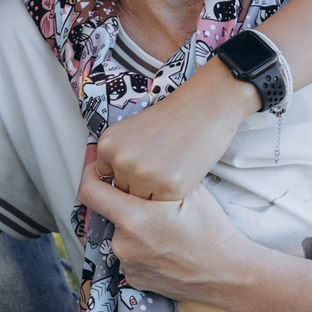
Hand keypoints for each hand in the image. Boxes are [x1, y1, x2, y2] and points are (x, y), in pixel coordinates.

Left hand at [77, 166, 259, 304]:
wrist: (229, 273)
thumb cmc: (212, 230)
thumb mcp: (188, 191)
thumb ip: (154, 177)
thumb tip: (133, 162)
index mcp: (133, 218)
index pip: (90, 191)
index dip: (90, 175)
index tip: (98, 170)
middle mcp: (123, 244)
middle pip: (108, 214)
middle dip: (122, 204)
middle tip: (149, 203)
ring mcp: (127, 265)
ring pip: (119, 235)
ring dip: (132, 227)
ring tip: (163, 227)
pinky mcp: (134, 280)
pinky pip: (128, 255)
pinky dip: (139, 247)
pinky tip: (164, 246)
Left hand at [88, 60, 256, 199]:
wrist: (204, 108)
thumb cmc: (172, 118)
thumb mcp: (130, 131)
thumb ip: (118, 154)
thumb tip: (109, 182)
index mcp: (108, 145)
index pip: (106, 177)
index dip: (125, 175)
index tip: (141, 167)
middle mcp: (121, 161)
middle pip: (123, 192)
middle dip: (140, 185)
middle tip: (160, 165)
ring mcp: (143, 176)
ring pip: (142, 201)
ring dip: (155, 192)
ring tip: (171, 168)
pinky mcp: (167, 187)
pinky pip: (164, 204)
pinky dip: (173, 193)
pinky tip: (181, 172)